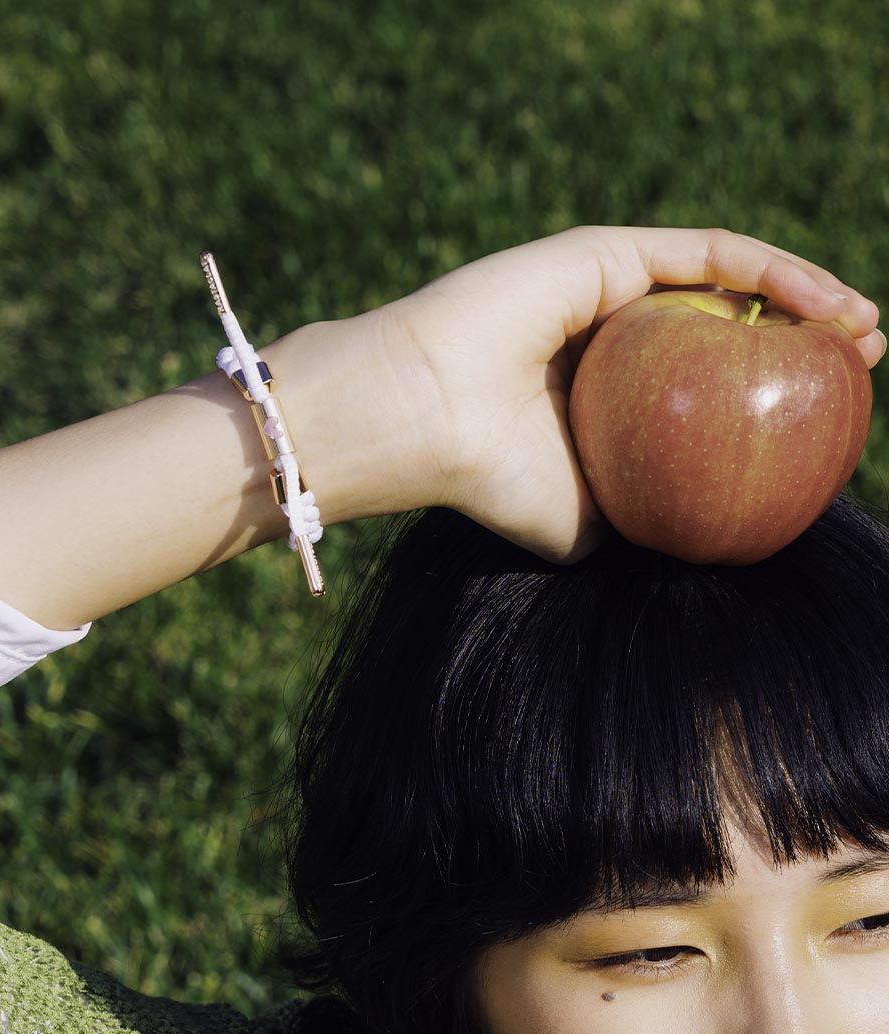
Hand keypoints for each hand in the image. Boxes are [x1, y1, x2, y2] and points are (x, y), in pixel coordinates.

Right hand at [387, 226, 883, 561]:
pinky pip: (707, 254)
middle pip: (722, 325)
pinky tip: (828, 304)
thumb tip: (705, 542)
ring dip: (803, 297)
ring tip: (865, 329)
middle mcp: (607, 333)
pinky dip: (773, 272)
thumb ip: (648, 520)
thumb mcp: (594, 523)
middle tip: (862, 360)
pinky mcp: (605, 252)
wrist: (427, 422)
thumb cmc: (498, 480)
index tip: (828, 413)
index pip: (701, 384)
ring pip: (723, 281)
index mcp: (601, 390)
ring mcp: (605, 287)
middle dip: (799, 339)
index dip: (766, 391)